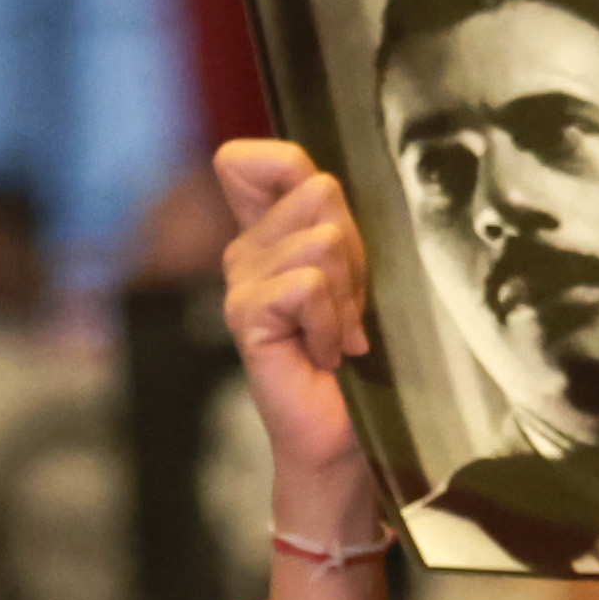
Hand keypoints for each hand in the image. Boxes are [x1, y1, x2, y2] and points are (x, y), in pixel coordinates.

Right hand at [212, 141, 373, 507]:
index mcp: (266, 234)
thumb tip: (322, 181)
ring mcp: (239, 286)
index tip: (328, 229)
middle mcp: (244, 253)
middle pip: (318, 191)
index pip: (250, 159)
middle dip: (355, 251)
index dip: (290, 168)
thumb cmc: (358, 363)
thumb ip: (336, 222)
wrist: (344, 440)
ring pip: (321, 241)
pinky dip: (332, 324)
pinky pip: (308, 285)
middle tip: (348, 310)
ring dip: (347, 297)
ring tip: (339, 337)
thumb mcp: (357, 277)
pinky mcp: (247, 317)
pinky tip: (325, 355)